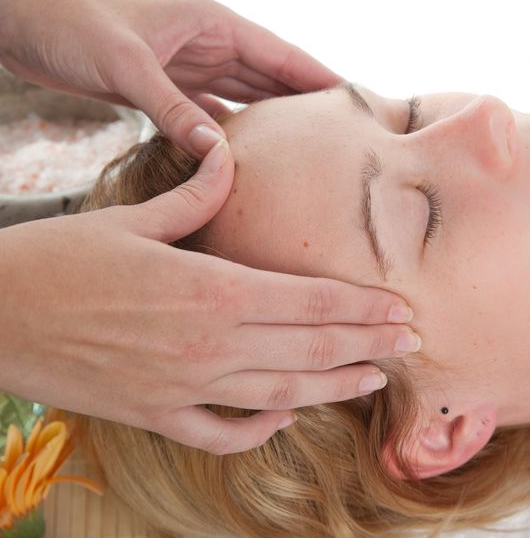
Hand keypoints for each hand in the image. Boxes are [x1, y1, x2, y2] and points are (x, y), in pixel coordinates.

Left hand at [0, 0, 341, 155]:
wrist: (23, 23)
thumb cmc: (72, 26)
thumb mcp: (127, 66)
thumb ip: (174, 109)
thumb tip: (220, 152)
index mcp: (214, 25)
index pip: (284, 55)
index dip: (323, 79)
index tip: (360, 104)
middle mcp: (211, 45)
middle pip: (275, 78)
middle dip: (309, 104)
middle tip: (346, 140)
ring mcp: (192, 67)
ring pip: (249, 97)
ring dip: (276, 122)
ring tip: (311, 155)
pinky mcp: (170, 88)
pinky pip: (215, 114)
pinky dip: (234, 135)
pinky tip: (252, 158)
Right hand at [0, 140, 417, 454]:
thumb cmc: (60, 259)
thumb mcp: (134, 217)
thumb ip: (196, 194)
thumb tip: (229, 152)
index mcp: (213, 289)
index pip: (312, 301)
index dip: (364, 308)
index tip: (402, 310)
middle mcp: (210, 343)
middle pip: (312, 349)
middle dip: (370, 344)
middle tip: (412, 342)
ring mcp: (186, 386)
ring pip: (281, 395)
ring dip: (334, 388)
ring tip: (375, 379)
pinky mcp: (156, 415)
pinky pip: (222, 433)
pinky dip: (259, 430)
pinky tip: (286, 417)